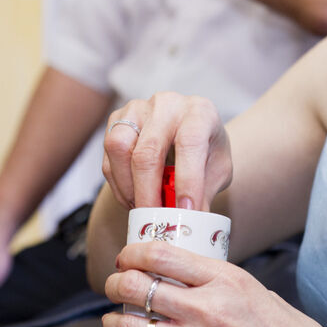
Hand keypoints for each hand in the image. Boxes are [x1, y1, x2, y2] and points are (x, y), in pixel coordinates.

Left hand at [102, 242, 326, 326]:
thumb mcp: (252, 287)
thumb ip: (213, 277)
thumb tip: (177, 267)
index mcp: (224, 279)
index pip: (160, 255)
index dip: (132, 252)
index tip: (127, 256)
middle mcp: (207, 309)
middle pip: (138, 286)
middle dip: (116, 283)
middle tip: (116, 284)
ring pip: (132, 325)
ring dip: (114, 319)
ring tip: (115, 316)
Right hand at [103, 92, 231, 210]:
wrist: (188, 131)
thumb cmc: (205, 149)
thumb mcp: (218, 170)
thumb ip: (205, 192)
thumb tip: (192, 223)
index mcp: (200, 112)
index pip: (190, 142)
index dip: (188, 179)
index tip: (186, 211)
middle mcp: (167, 104)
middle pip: (149, 148)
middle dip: (149, 191)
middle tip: (154, 220)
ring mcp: (138, 108)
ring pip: (119, 146)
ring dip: (127, 186)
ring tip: (141, 208)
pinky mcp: (117, 119)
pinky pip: (108, 154)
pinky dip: (118, 183)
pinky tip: (132, 198)